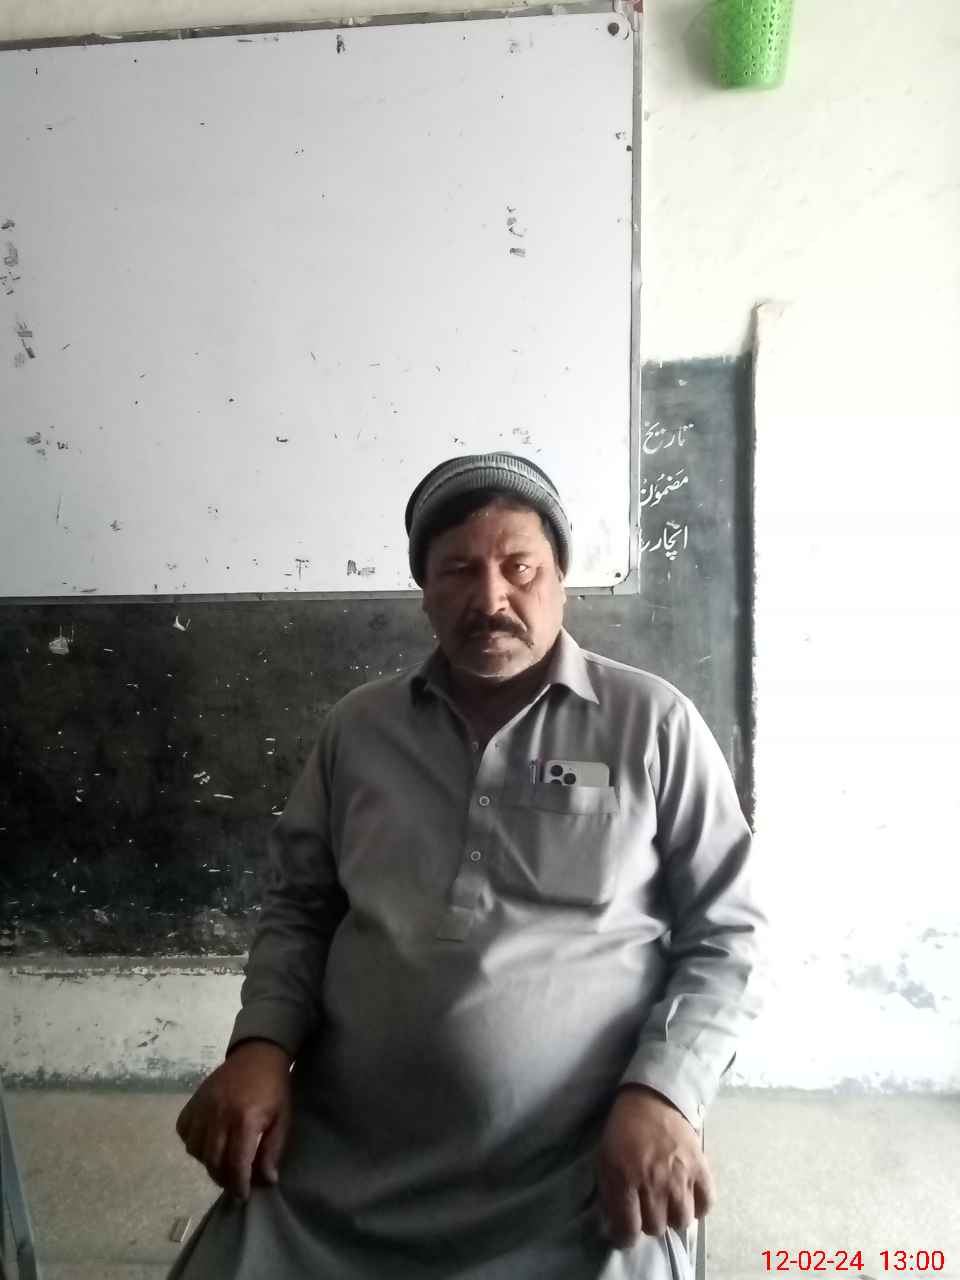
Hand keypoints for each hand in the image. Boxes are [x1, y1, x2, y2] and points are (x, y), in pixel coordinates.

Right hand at [175, 1039, 292, 1199]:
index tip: (244, 1195)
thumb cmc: (274, 1088)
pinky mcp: (193, 1101)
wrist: (258, 1053)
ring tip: (223, 1161)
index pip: (237, 1163)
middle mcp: (220, 1114)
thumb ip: (273, 1150)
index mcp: (246, 1118)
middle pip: (213, 1161)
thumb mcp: (283, 1118)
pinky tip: (208, 1142)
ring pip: (196, 1150)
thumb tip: (267, 1181)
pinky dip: (193, 1143)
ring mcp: (203, 1106)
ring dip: (208, 1162)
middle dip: (223, 1178)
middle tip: (234, 1181)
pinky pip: (184, 1133)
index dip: (239, 1185)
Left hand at [597, 1085, 714, 1245]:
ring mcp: (680, 1176)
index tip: (625, 1233)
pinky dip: (698, 1207)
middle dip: (648, 1222)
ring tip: (667, 1203)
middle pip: (656, 1228)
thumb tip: (619, 1223)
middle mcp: (654, 1182)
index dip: (624, 1238)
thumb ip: (611, 1194)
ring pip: (681, 1222)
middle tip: (646, 1207)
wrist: (651, 1100)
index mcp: (624, 1178)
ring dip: (672, 1217)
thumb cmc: (623, 1132)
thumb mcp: (605, 1160)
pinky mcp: (700, 1168)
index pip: (628, 1229)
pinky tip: (688, 1198)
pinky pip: (706, 1204)